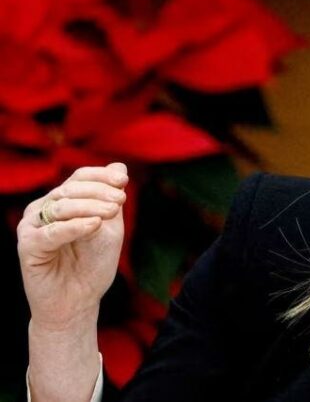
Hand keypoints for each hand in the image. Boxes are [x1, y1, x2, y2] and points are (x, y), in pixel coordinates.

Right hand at [18, 163, 128, 329]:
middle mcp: (43, 209)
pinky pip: (52, 231)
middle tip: (121, 200)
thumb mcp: (110, 227)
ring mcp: (32, 226)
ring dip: (91, 206)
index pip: (79, 177)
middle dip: (99, 192)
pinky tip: (94, 225)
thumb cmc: (93, 264)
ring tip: (113, 212)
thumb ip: (112, 199)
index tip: (124, 183)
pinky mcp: (27, 246)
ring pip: (61, 206)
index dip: (101, 177)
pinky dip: (75, 226)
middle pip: (71, 188)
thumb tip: (118, 166)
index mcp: (62, 201)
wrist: (78, 301)